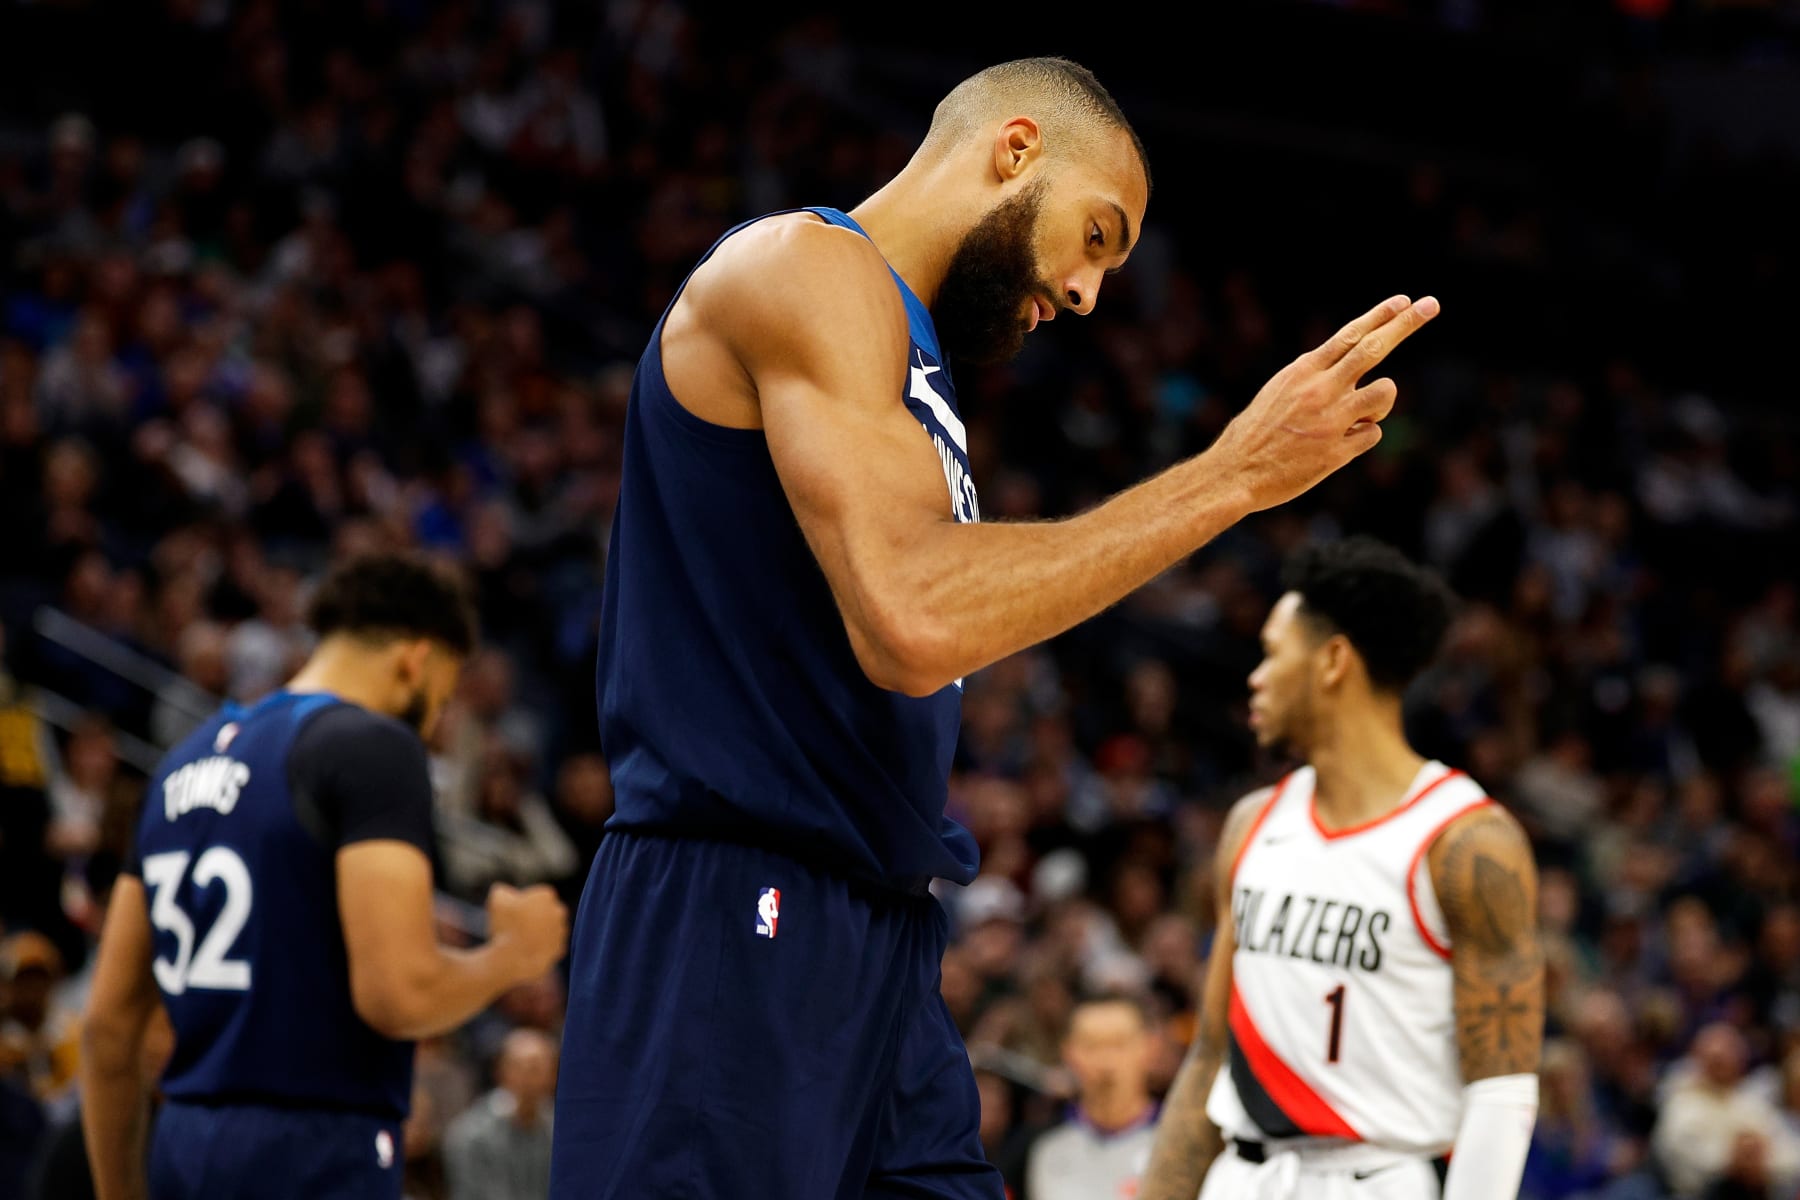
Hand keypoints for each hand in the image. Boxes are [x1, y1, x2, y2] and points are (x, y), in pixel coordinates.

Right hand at [485, 883, 569, 980]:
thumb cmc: (506, 926)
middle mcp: (559, 910)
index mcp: (546, 895)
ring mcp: (561, 930)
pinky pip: (547, 945)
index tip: (511, 912)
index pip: (534, 896)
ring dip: (536, 932)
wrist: (514, 958)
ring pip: (547, 928)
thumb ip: (501, 891)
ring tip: (518, 940)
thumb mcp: (496, 900)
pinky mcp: (560, 948)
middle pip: (543, 911)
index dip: (520, 903)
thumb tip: (502, 891)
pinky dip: (538, 947)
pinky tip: (525, 950)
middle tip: (514, 926)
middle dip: (532, 916)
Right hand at [1209, 294, 1438, 512]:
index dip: (1380, 316)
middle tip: (1431, 304)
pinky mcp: (1337, 452)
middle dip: (1406, 324)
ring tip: (1357, 416)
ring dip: (1380, 402)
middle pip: (1374, 349)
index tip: (1404, 301)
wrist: (1234, 473)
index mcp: (1303, 371)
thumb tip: (1346, 369)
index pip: (1349, 335)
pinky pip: (1372, 435)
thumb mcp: (1278, 392)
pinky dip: (1360, 438)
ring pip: (1385, 393)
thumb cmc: (1254, 434)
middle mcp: (1320, 389)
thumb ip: (1314, 378)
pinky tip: (1335, 447)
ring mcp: (1331, 420)